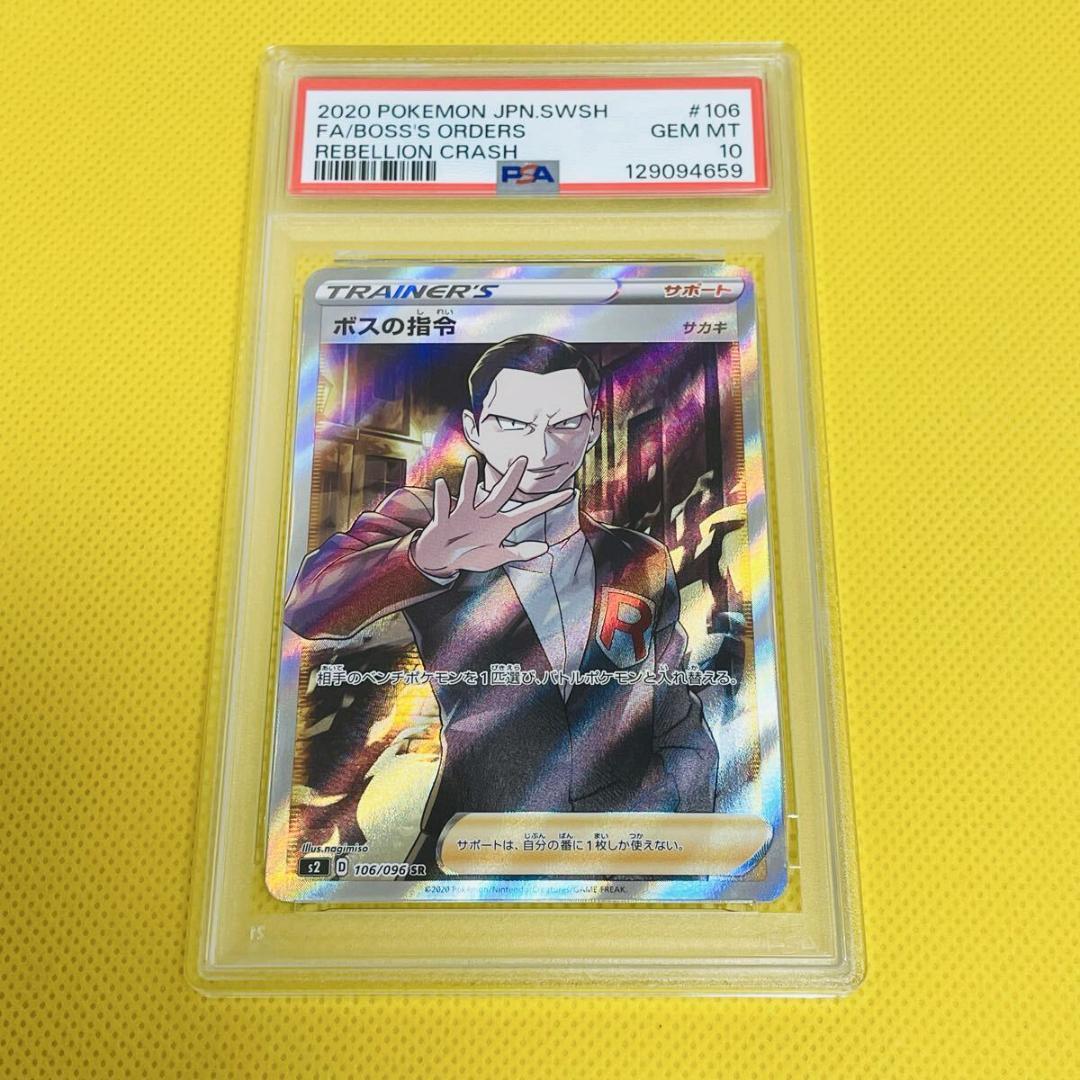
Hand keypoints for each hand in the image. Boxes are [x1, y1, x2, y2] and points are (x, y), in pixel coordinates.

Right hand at [412, 455, 573, 576]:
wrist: (441, 557)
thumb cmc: (469, 555)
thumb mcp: (496, 556)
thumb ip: (520, 551)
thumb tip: (545, 547)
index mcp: (500, 524)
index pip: (529, 511)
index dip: (548, 503)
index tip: (570, 493)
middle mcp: (484, 514)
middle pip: (500, 494)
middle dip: (511, 478)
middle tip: (522, 459)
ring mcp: (464, 515)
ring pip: (469, 494)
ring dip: (470, 480)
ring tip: (472, 462)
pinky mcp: (444, 520)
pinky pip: (443, 507)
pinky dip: (442, 497)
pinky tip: (442, 484)